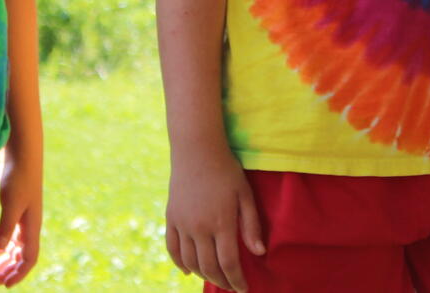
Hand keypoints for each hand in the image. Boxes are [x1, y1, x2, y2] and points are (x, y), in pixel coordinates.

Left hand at [0, 148, 41, 286]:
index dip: (20, 273)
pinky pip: (12, 236)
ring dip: (6, 260)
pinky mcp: (17, 209)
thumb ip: (7, 225)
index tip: (6, 285)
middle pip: (22, 255)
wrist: (23, 153)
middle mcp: (30, 224)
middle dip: (9, 269)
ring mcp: (24, 217)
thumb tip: (2, 248)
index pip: (29, 257)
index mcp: (32, 225)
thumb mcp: (12, 202)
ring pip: (17, 247)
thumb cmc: (19, 176)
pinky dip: (3, 246)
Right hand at [165, 145, 262, 292]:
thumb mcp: (245, 194)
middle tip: (231, 286)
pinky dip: (179, 264)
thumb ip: (251, 225)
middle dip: (221, 281)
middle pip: (209, 266)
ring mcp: (182, 224)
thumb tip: (258, 253)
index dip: (236, 280)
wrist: (197, 149)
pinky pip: (172, 249)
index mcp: (221, 222)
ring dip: (203, 274)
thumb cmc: (227, 170)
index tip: (243, 289)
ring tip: (215, 277)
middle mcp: (199, 227)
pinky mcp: (171, 218)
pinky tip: (188, 271)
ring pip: (190, 261)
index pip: (229, 263)